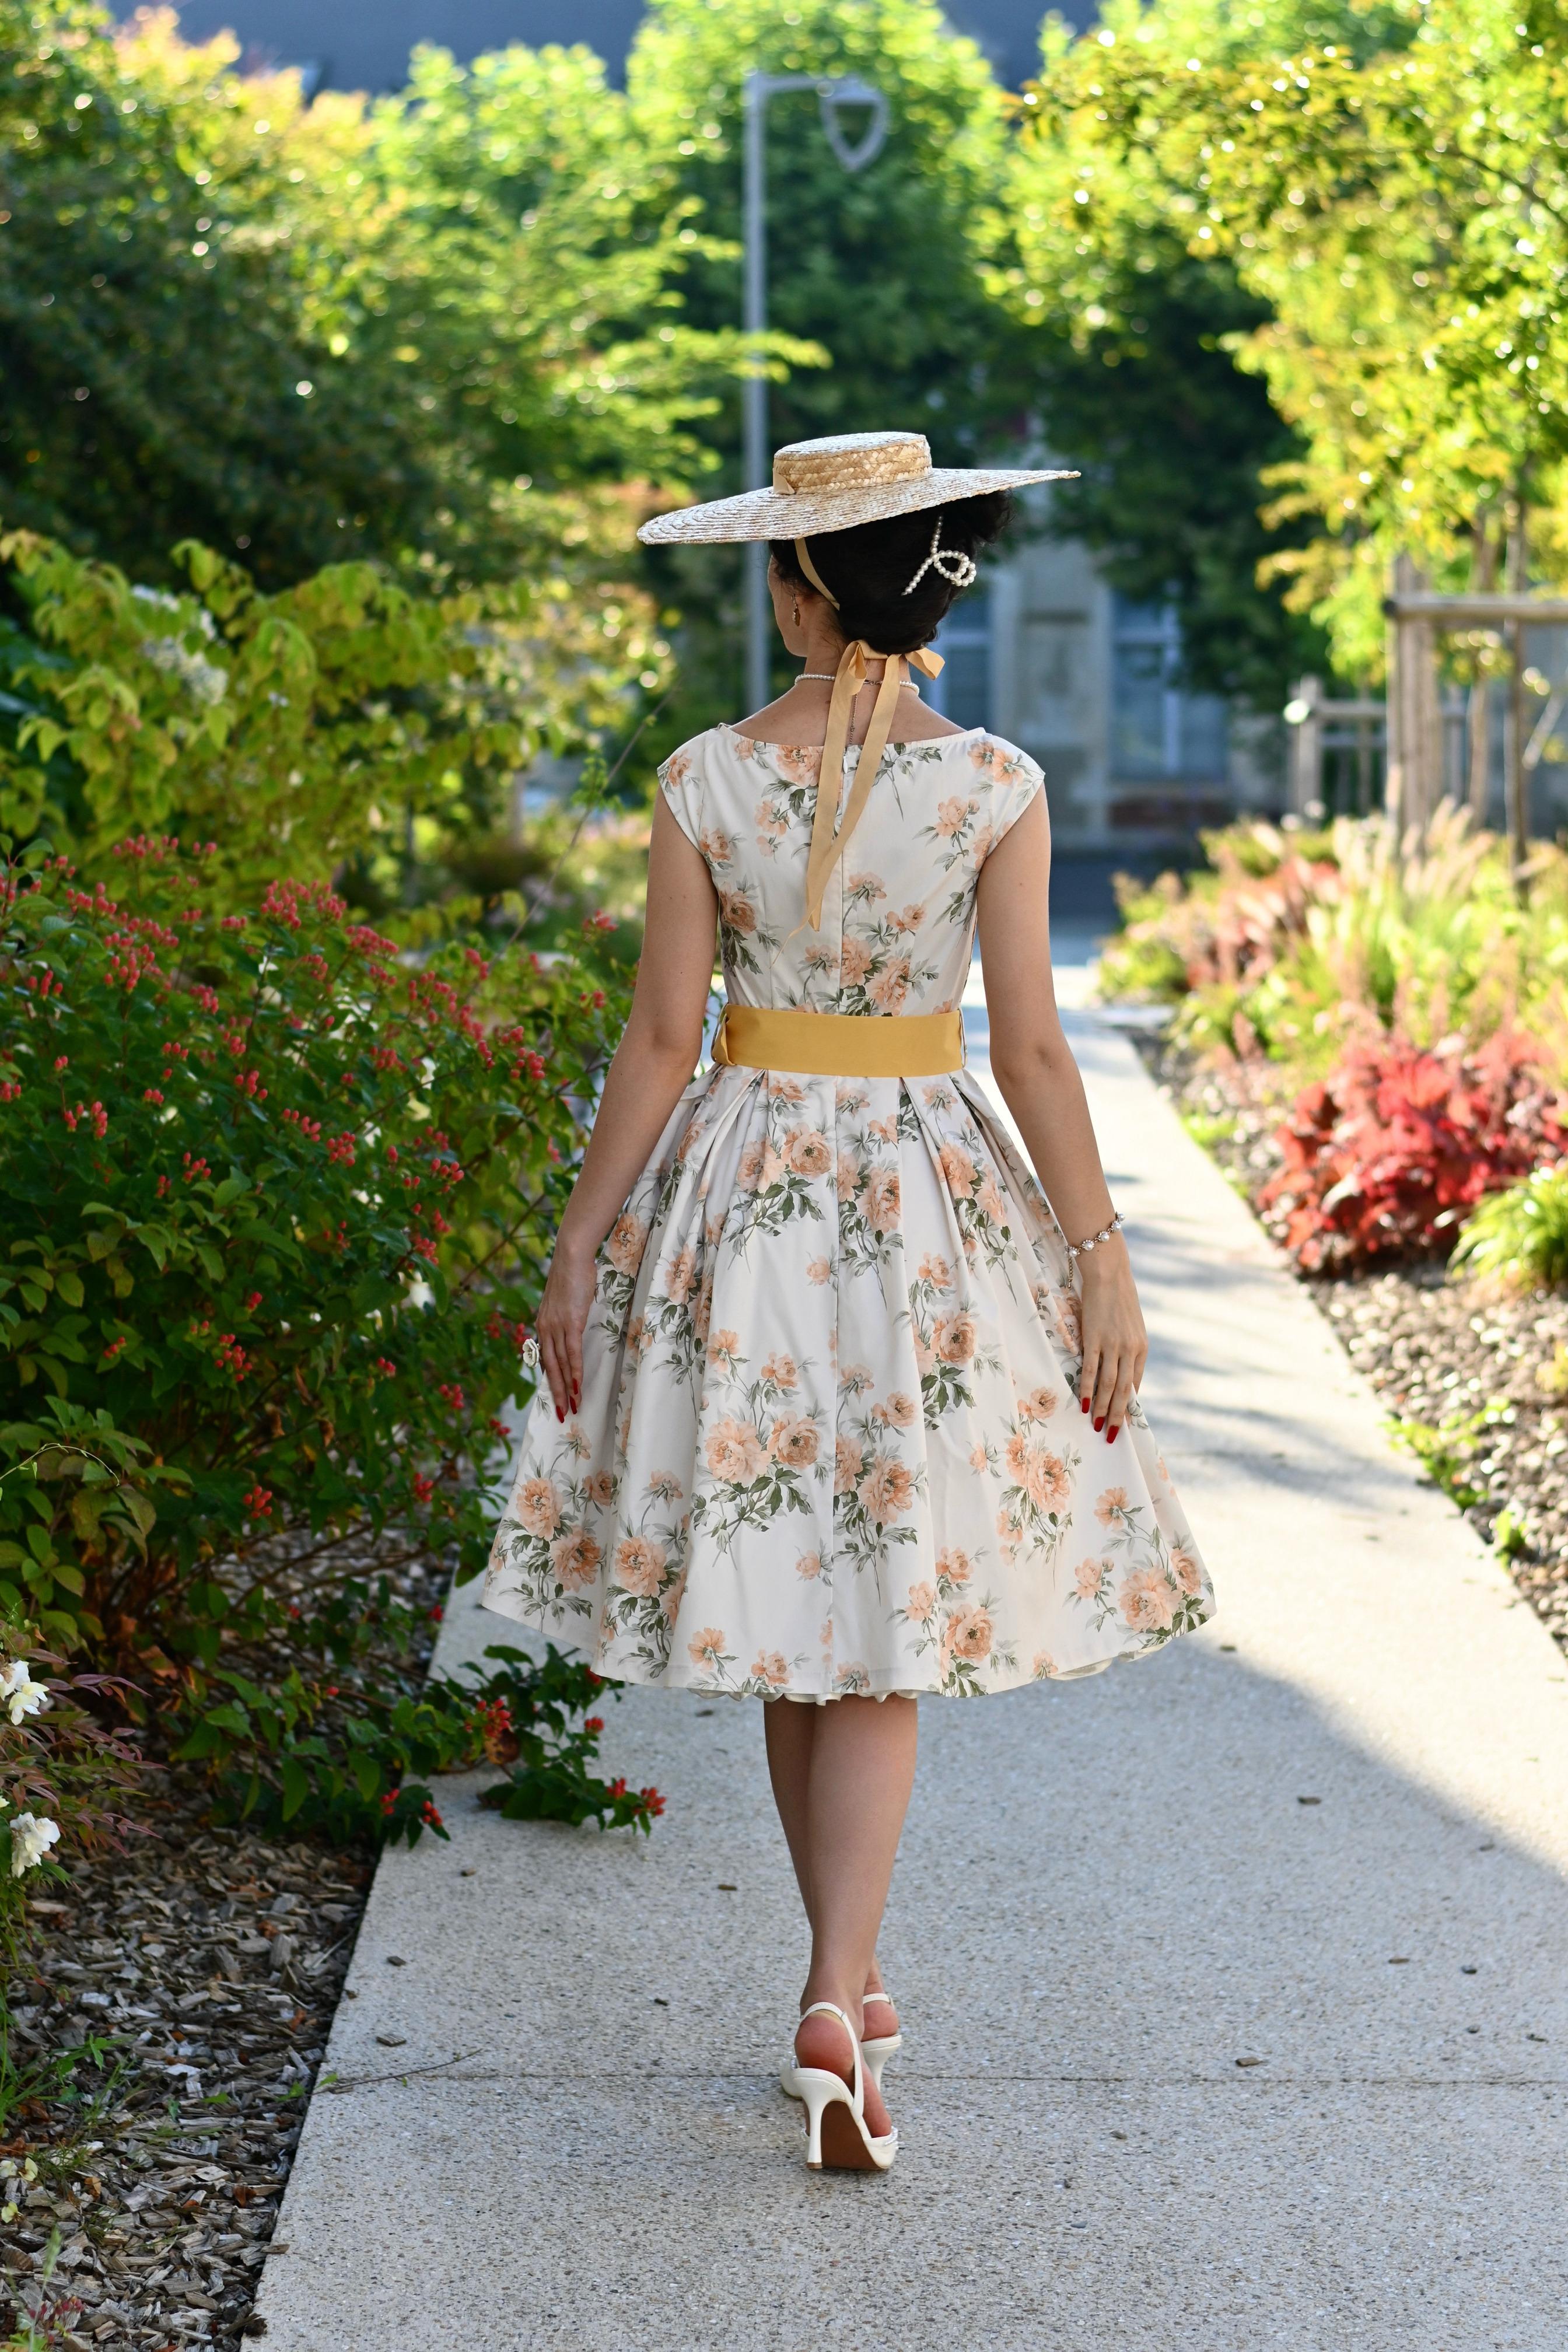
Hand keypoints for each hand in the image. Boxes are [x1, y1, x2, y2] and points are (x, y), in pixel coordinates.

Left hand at [536, 1234, 597, 1421]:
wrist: (570, 1256)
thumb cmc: (572, 1275)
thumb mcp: (564, 1300)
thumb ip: (565, 1316)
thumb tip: (571, 1325)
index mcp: (542, 1325)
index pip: (545, 1358)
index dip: (550, 1379)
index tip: (556, 1396)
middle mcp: (545, 1329)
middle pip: (549, 1368)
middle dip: (555, 1394)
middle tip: (561, 1415)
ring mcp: (556, 1327)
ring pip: (559, 1365)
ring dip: (565, 1389)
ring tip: (572, 1408)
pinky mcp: (570, 1323)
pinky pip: (572, 1354)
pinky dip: (574, 1373)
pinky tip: (577, 1387)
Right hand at [1076, 1240, 1146, 1444]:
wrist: (1109, 1274)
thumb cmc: (1118, 1299)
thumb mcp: (1131, 1326)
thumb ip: (1127, 1349)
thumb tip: (1120, 1372)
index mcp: (1141, 1349)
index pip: (1135, 1385)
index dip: (1128, 1407)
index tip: (1124, 1424)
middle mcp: (1130, 1350)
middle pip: (1123, 1391)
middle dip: (1118, 1416)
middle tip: (1112, 1436)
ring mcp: (1113, 1345)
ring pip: (1108, 1385)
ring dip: (1102, 1408)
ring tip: (1097, 1426)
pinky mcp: (1095, 1338)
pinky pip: (1091, 1370)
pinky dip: (1088, 1389)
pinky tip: (1084, 1404)